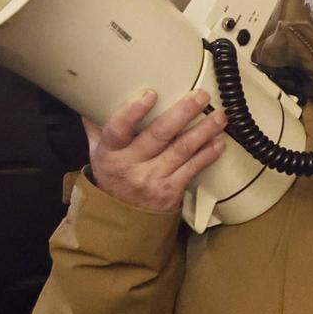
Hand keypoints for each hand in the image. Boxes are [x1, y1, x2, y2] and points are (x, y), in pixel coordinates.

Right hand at [83, 89, 227, 211]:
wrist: (120, 220)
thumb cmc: (112, 177)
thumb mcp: (97, 153)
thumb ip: (97, 126)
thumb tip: (93, 96)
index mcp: (110, 153)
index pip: (117, 130)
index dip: (133, 112)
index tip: (151, 93)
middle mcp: (130, 166)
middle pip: (159, 135)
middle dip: (183, 112)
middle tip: (201, 95)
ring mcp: (152, 180)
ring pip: (182, 150)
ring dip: (204, 130)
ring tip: (219, 115)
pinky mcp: (170, 192)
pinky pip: (192, 169)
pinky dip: (208, 154)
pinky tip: (218, 141)